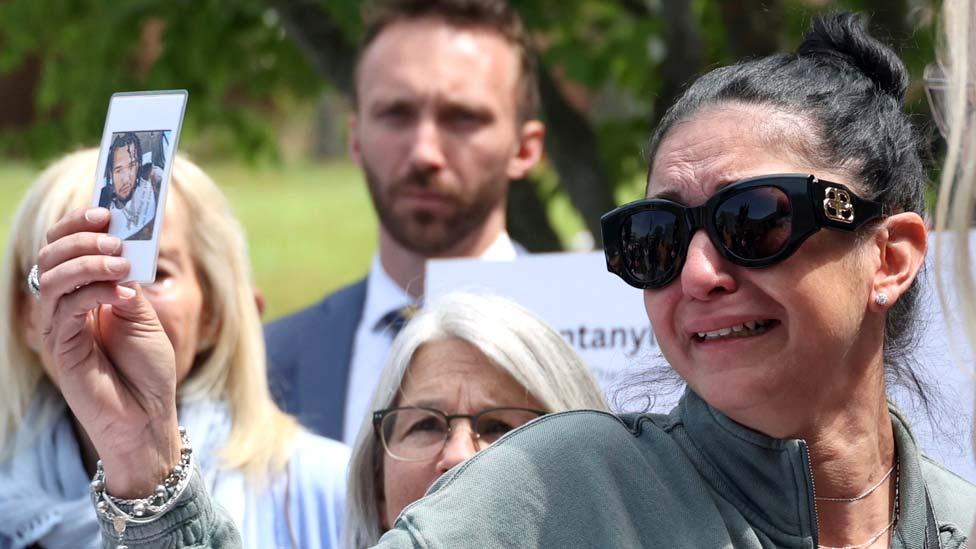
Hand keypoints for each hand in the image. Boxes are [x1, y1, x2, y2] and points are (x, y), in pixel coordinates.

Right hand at [38, 207, 180, 496]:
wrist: (149, 416)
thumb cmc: (148, 369)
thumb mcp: (146, 315)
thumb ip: (128, 282)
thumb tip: (122, 249)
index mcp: (82, 293)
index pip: (65, 247)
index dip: (78, 225)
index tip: (105, 212)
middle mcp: (64, 308)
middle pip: (51, 256)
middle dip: (81, 239)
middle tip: (114, 239)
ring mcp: (59, 328)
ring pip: (52, 279)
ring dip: (88, 263)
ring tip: (121, 265)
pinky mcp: (60, 350)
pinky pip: (63, 311)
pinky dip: (90, 293)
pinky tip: (119, 295)